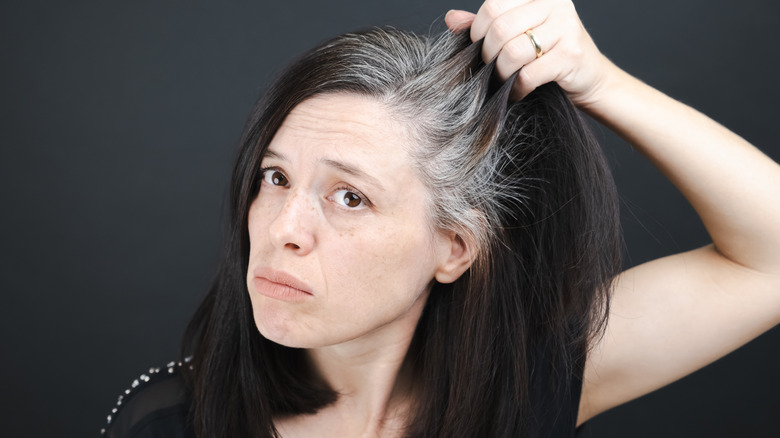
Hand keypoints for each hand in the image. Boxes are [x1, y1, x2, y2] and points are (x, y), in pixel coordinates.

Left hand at [445, 0, 616, 105]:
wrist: (592, 80)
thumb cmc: (549, 56)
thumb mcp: (518, 35)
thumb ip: (486, 26)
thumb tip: (451, 19)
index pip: (493, 4)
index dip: (478, 31)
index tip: (482, 49)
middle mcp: (555, 4)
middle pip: (500, 27)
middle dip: (488, 54)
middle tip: (491, 69)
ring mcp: (565, 27)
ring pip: (512, 51)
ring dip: (502, 73)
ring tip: (505, 80)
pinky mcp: (571, 54)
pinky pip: (528, 73)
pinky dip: (517, 88)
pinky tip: (519, 91)